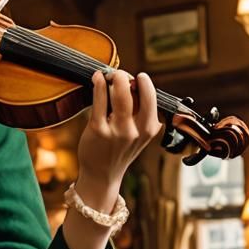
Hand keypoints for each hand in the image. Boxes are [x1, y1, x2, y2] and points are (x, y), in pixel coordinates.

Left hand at [76, 70, 161, 197]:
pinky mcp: (98, 131)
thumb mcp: (138, 134)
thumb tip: (130, 82)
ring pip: (121, 95)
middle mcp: (137, 130)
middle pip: (138, 93)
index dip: (143, 83)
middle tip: (119, 74)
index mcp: (150, 128)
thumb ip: (139, 112)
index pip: (151, 97)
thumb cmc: (117, 149)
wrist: (101, 175)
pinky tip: (97, 78)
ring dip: (115, 79)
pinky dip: (98, 86)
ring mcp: (118, 131)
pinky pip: (99, 102)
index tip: (136, 77)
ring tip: (108, 74)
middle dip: (128, 77)